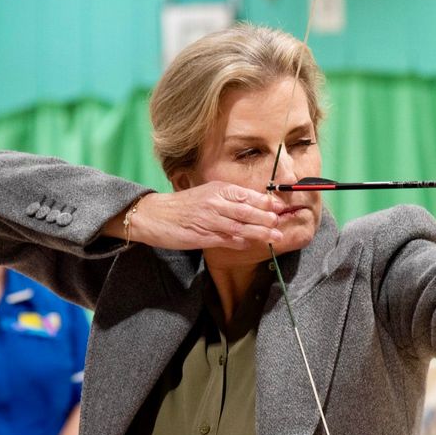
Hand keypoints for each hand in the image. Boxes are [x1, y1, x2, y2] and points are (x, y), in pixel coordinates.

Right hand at [124, 185, 286, 250]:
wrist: (155, 215)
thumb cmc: (184, 206)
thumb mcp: (207, 194)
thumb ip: (229, 199)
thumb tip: (255, 204)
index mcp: (217, 189)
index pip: (246, 194)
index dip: (265, 201)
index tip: (280, 207)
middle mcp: (214, 202)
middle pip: (246, 210)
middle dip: (266, 217)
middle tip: (280, 222)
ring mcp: (209, 220)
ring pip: (239, 226)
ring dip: (258, 232)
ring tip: (274, 236)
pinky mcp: (202, 236)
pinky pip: (225, 239)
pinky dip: (240, 242)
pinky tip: (250, 244)